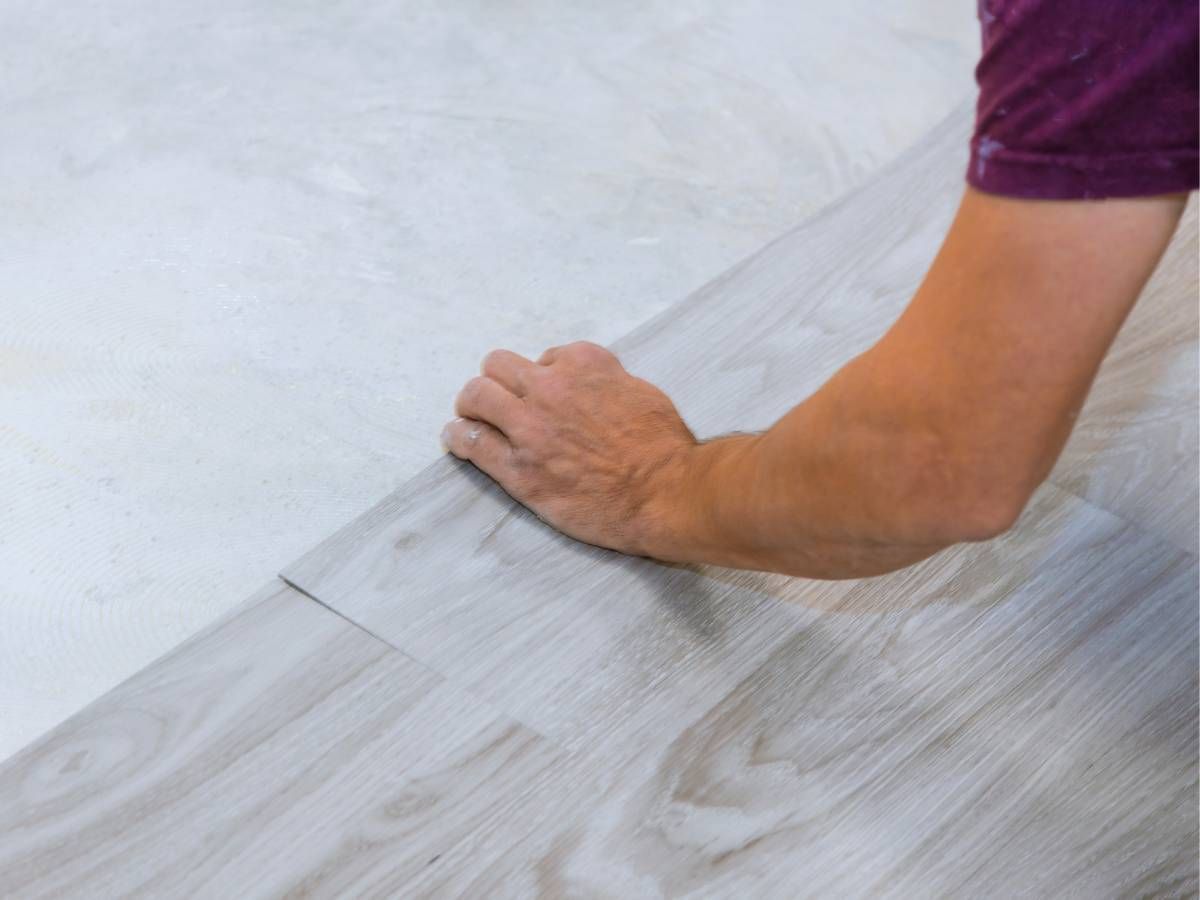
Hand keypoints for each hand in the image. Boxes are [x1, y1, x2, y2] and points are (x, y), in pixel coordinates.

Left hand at [442, 341, 699, 556]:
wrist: (667, 494)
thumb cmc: (665, 448)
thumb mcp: (642, 392)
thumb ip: (609, 382)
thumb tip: (593, 388)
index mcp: (584, 364)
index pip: (547, 357)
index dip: (545, 378)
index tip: (548, 397)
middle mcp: (551, 388)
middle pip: (498, 366)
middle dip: (497, 382)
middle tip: (496, 402)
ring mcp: (530, 429)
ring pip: (476, 396)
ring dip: (471, 406)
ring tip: (470, 418)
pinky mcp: (518, 469)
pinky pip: (471, 442)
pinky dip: (458, 437)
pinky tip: (456, 439)